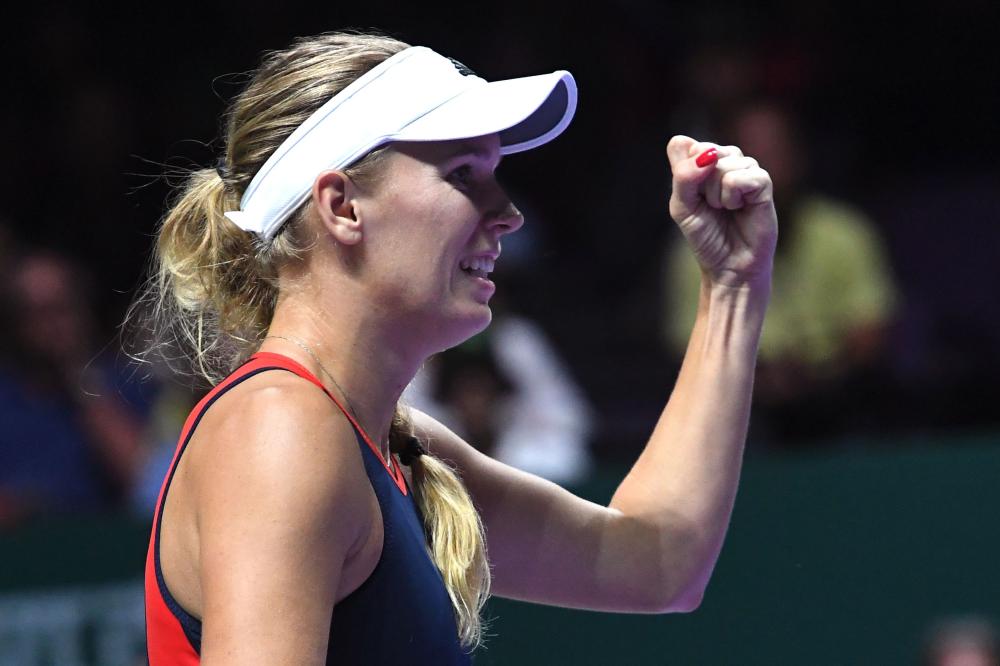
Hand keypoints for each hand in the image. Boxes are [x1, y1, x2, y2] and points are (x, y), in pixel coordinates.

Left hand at [667, 136, 777, 287]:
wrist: (729, 265)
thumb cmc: (706, 236)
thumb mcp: (682, 207)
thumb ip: (684, 176)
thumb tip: (705, 154)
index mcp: (702, 161)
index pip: (682, 145)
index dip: (682, 174)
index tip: (691, 197)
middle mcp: (725, 160)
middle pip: (702, 151)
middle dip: (700, 185)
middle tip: (710, 206)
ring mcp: (746, 168)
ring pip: (721, 164)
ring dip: (716, 195)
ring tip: (726, 209)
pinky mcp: (763, 181)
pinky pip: (739, 177)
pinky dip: (732, 197)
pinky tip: (739, 208)